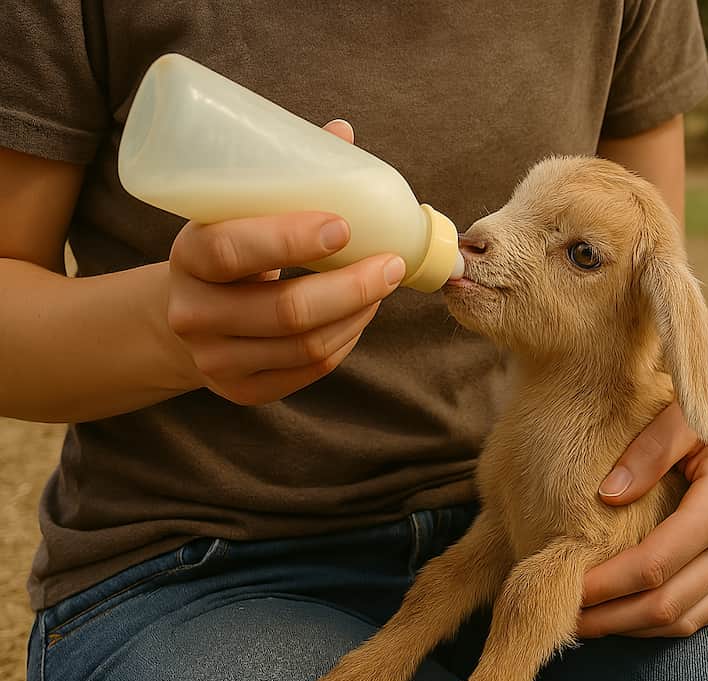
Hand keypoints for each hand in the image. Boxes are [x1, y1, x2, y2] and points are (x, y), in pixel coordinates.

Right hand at [164, 119, 405, 404]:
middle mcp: (194, 313)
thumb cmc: (227, 249)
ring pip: (307, 345)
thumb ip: (285, 177)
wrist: (184, 312)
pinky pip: (311, 369)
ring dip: (359, 314)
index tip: (344, 225)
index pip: (234, 249)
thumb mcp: (237, 211)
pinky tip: (361, 314)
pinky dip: (347, 340)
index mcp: (190, 256)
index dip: (291, 238)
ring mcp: (215, 359)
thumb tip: (342, 133)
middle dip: (353, 287)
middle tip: (393, 264)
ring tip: (383, 285)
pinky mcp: (242, 391)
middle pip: (287, 311)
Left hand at [579, 361, 707, 637]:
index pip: (654, 565)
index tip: (565, 587)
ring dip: (632, 629)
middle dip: (610, 619)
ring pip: (686, 621)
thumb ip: (647, 452)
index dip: (605, 585)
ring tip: (586, 623)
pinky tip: (624, 615)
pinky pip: (704, 615)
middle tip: (563, 618)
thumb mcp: (684, 413)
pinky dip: (660, 624)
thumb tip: (606, 496)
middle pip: (667, 605)